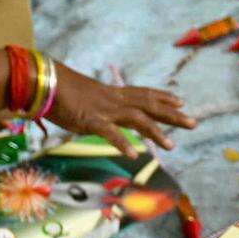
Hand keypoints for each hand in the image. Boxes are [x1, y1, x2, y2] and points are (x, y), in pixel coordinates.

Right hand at [43, 63, 194, 154]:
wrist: (44, 83)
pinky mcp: (91, 120)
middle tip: (194, 123)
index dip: (163, 97)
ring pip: (137, 119)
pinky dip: (123, 143)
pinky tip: (135, 154)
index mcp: (113, 94)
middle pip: (149, 106)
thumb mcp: (85, 100)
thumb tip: (100, 116)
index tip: (181, 100)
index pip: (144, 93)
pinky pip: (110, 133)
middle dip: (172, 115)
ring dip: (156, 132)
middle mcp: (114, 100)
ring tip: (171, 146)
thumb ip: (97, 108)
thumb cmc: (60, 92)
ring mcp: (105, 110)